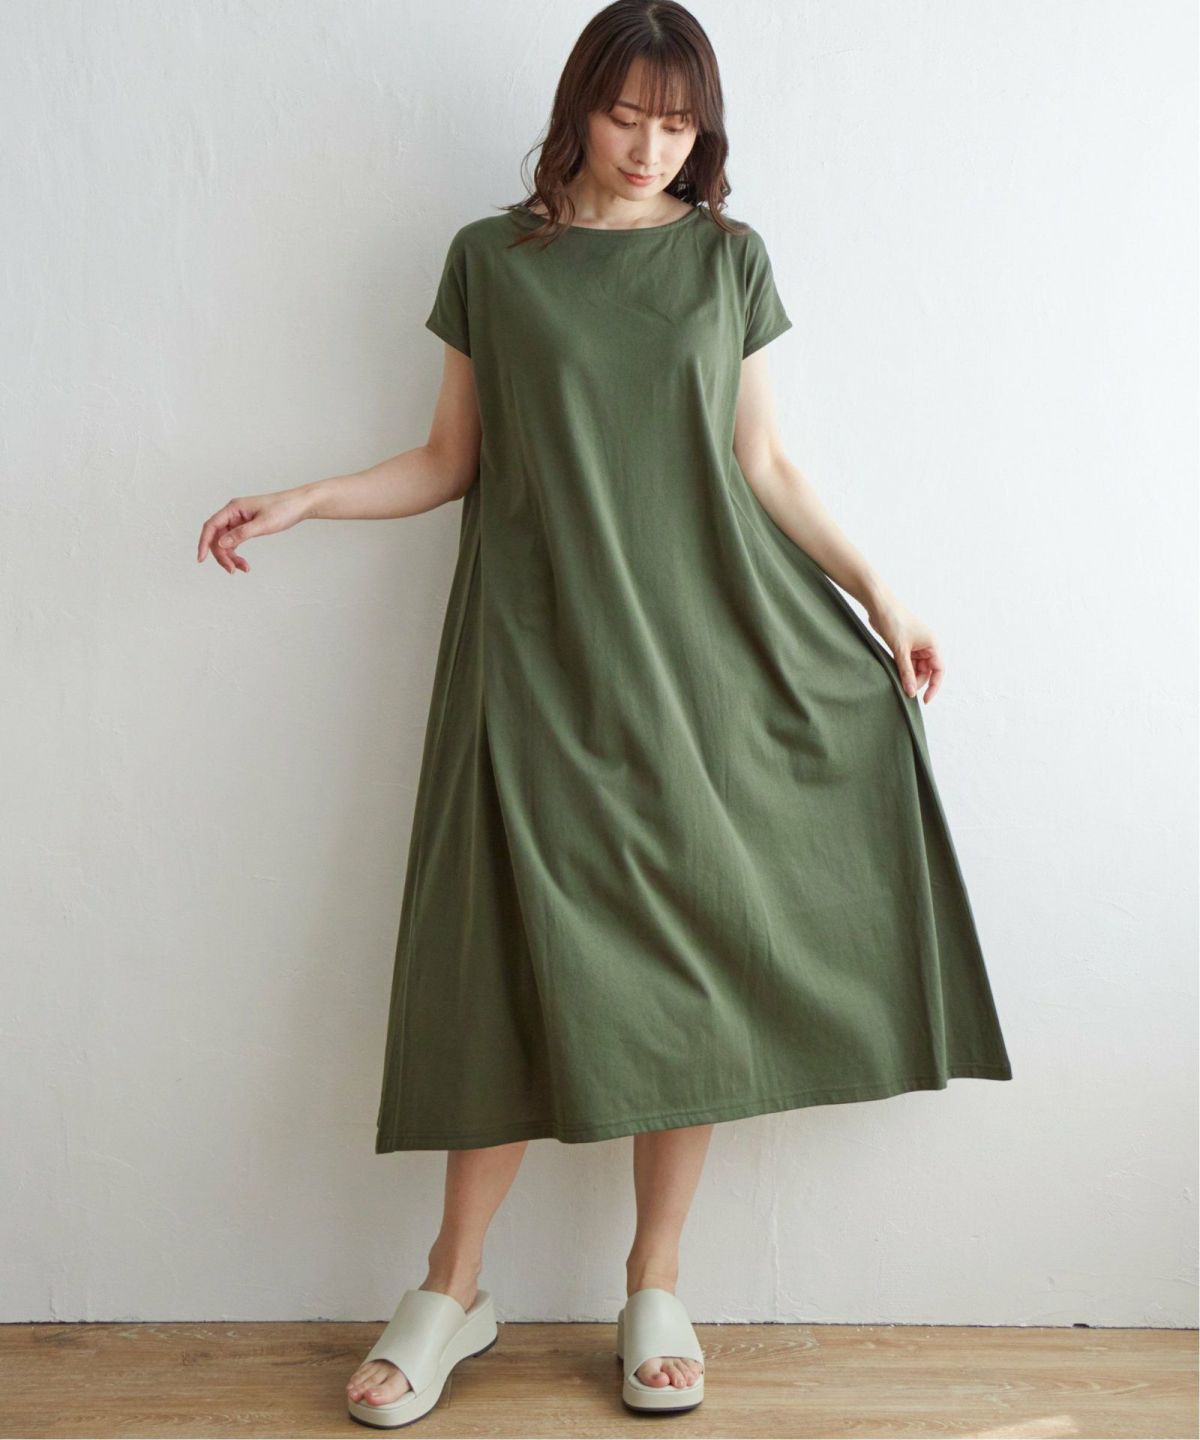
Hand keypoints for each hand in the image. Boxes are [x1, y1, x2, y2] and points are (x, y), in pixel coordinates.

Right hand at [196, 487, 312, 573]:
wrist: (299, 505)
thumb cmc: (283, 509)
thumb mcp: (263, 524)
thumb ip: (241, 534)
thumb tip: (221, 543)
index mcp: (233, 508)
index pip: (211, 526)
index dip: (204, 542)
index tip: (201, 558)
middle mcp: (233, 513)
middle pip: (217, 537)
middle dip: (222, 555)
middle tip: (232, 570)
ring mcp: (238, 521)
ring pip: (225, 542)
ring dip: (231, 557)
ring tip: (243, 568)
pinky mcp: (246, 527)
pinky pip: (234, 542)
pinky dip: (237, 554)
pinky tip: (243, 564)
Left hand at [865, 593, 943, 702]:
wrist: (879, 605)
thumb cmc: (893, 622)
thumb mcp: (900, 650)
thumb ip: (906, 672)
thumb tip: (911, 692)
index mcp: (932, 644)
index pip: (939, 670)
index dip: (934, 687)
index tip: (924, 700)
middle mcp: (927, 646)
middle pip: (927, 671)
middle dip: (917, 682)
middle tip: (904, 690)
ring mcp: (916, 646)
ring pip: (916, 668)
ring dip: (908, 676)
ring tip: (897, 682)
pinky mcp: (904, 645)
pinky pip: (907, 663)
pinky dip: (902, 670)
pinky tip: (894, 675)